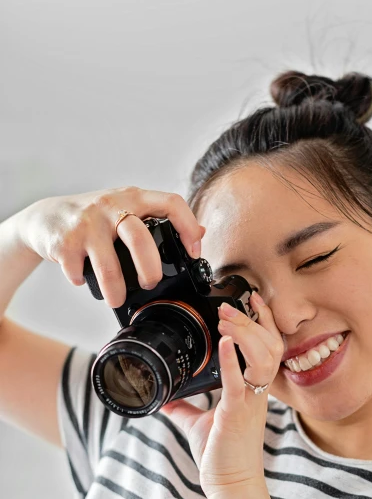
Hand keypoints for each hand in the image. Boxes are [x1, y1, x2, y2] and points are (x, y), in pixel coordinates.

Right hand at [16, 187, 204, 307]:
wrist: (45, 217)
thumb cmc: (95, 218)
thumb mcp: (127, 209)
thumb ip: (159, 218)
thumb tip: (200, 232)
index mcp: (134, 198)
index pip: (171, 203)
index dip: (187, 228)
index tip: (193, 252)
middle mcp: (111, 206)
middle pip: (140, 238)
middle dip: (150, 269)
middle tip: (151, 284)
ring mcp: (86, 224)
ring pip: (109, 265)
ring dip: (116, 290)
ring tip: (117, 299)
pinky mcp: (64, 242)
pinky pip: (78, 272)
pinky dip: (82, 281)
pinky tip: (82, 280)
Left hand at [160, 292, 283, 498]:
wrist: (230, 484)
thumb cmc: (221, 456)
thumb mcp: (198, 424)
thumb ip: (184, 406)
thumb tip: (164, 398)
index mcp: (253, 389)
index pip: (268, 347)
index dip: (264, 321)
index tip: (254, 299)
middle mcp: (257, 391)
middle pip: (270, 344)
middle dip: (252, 320)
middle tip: (229, 304)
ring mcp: (250, 401)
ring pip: (263, 356)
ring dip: (245, 333)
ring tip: (226, 318)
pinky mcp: (237, 413)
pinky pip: (239, 381)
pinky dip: (232, 360)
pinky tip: (224, 342)